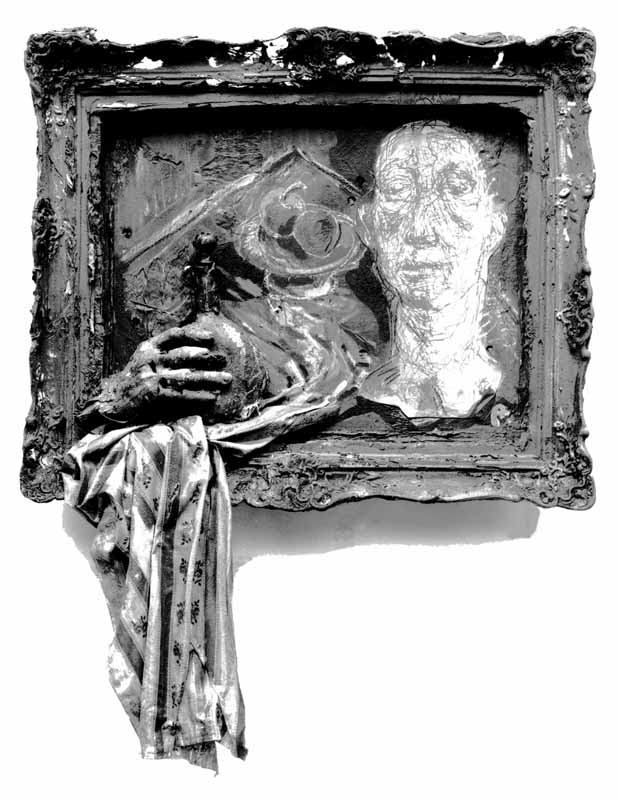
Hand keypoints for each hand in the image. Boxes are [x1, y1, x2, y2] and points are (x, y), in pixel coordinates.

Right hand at [80, 314, 266, 425]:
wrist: (110, 401)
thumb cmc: (132, 382)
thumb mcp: (143, 361)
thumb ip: (162, 355)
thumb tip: (194, 353)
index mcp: (148, 347)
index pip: (174, 335)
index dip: (193, 335)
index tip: (210, 337)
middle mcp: (149, 358)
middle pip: (184, 355)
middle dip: (207, 358)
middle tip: (225, 360)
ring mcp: (150, 375)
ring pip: (185, 375)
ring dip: (208, 377)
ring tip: (225, 379)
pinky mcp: (152, 393)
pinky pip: (180, 394)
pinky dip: (198, 395)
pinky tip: (211, 397)